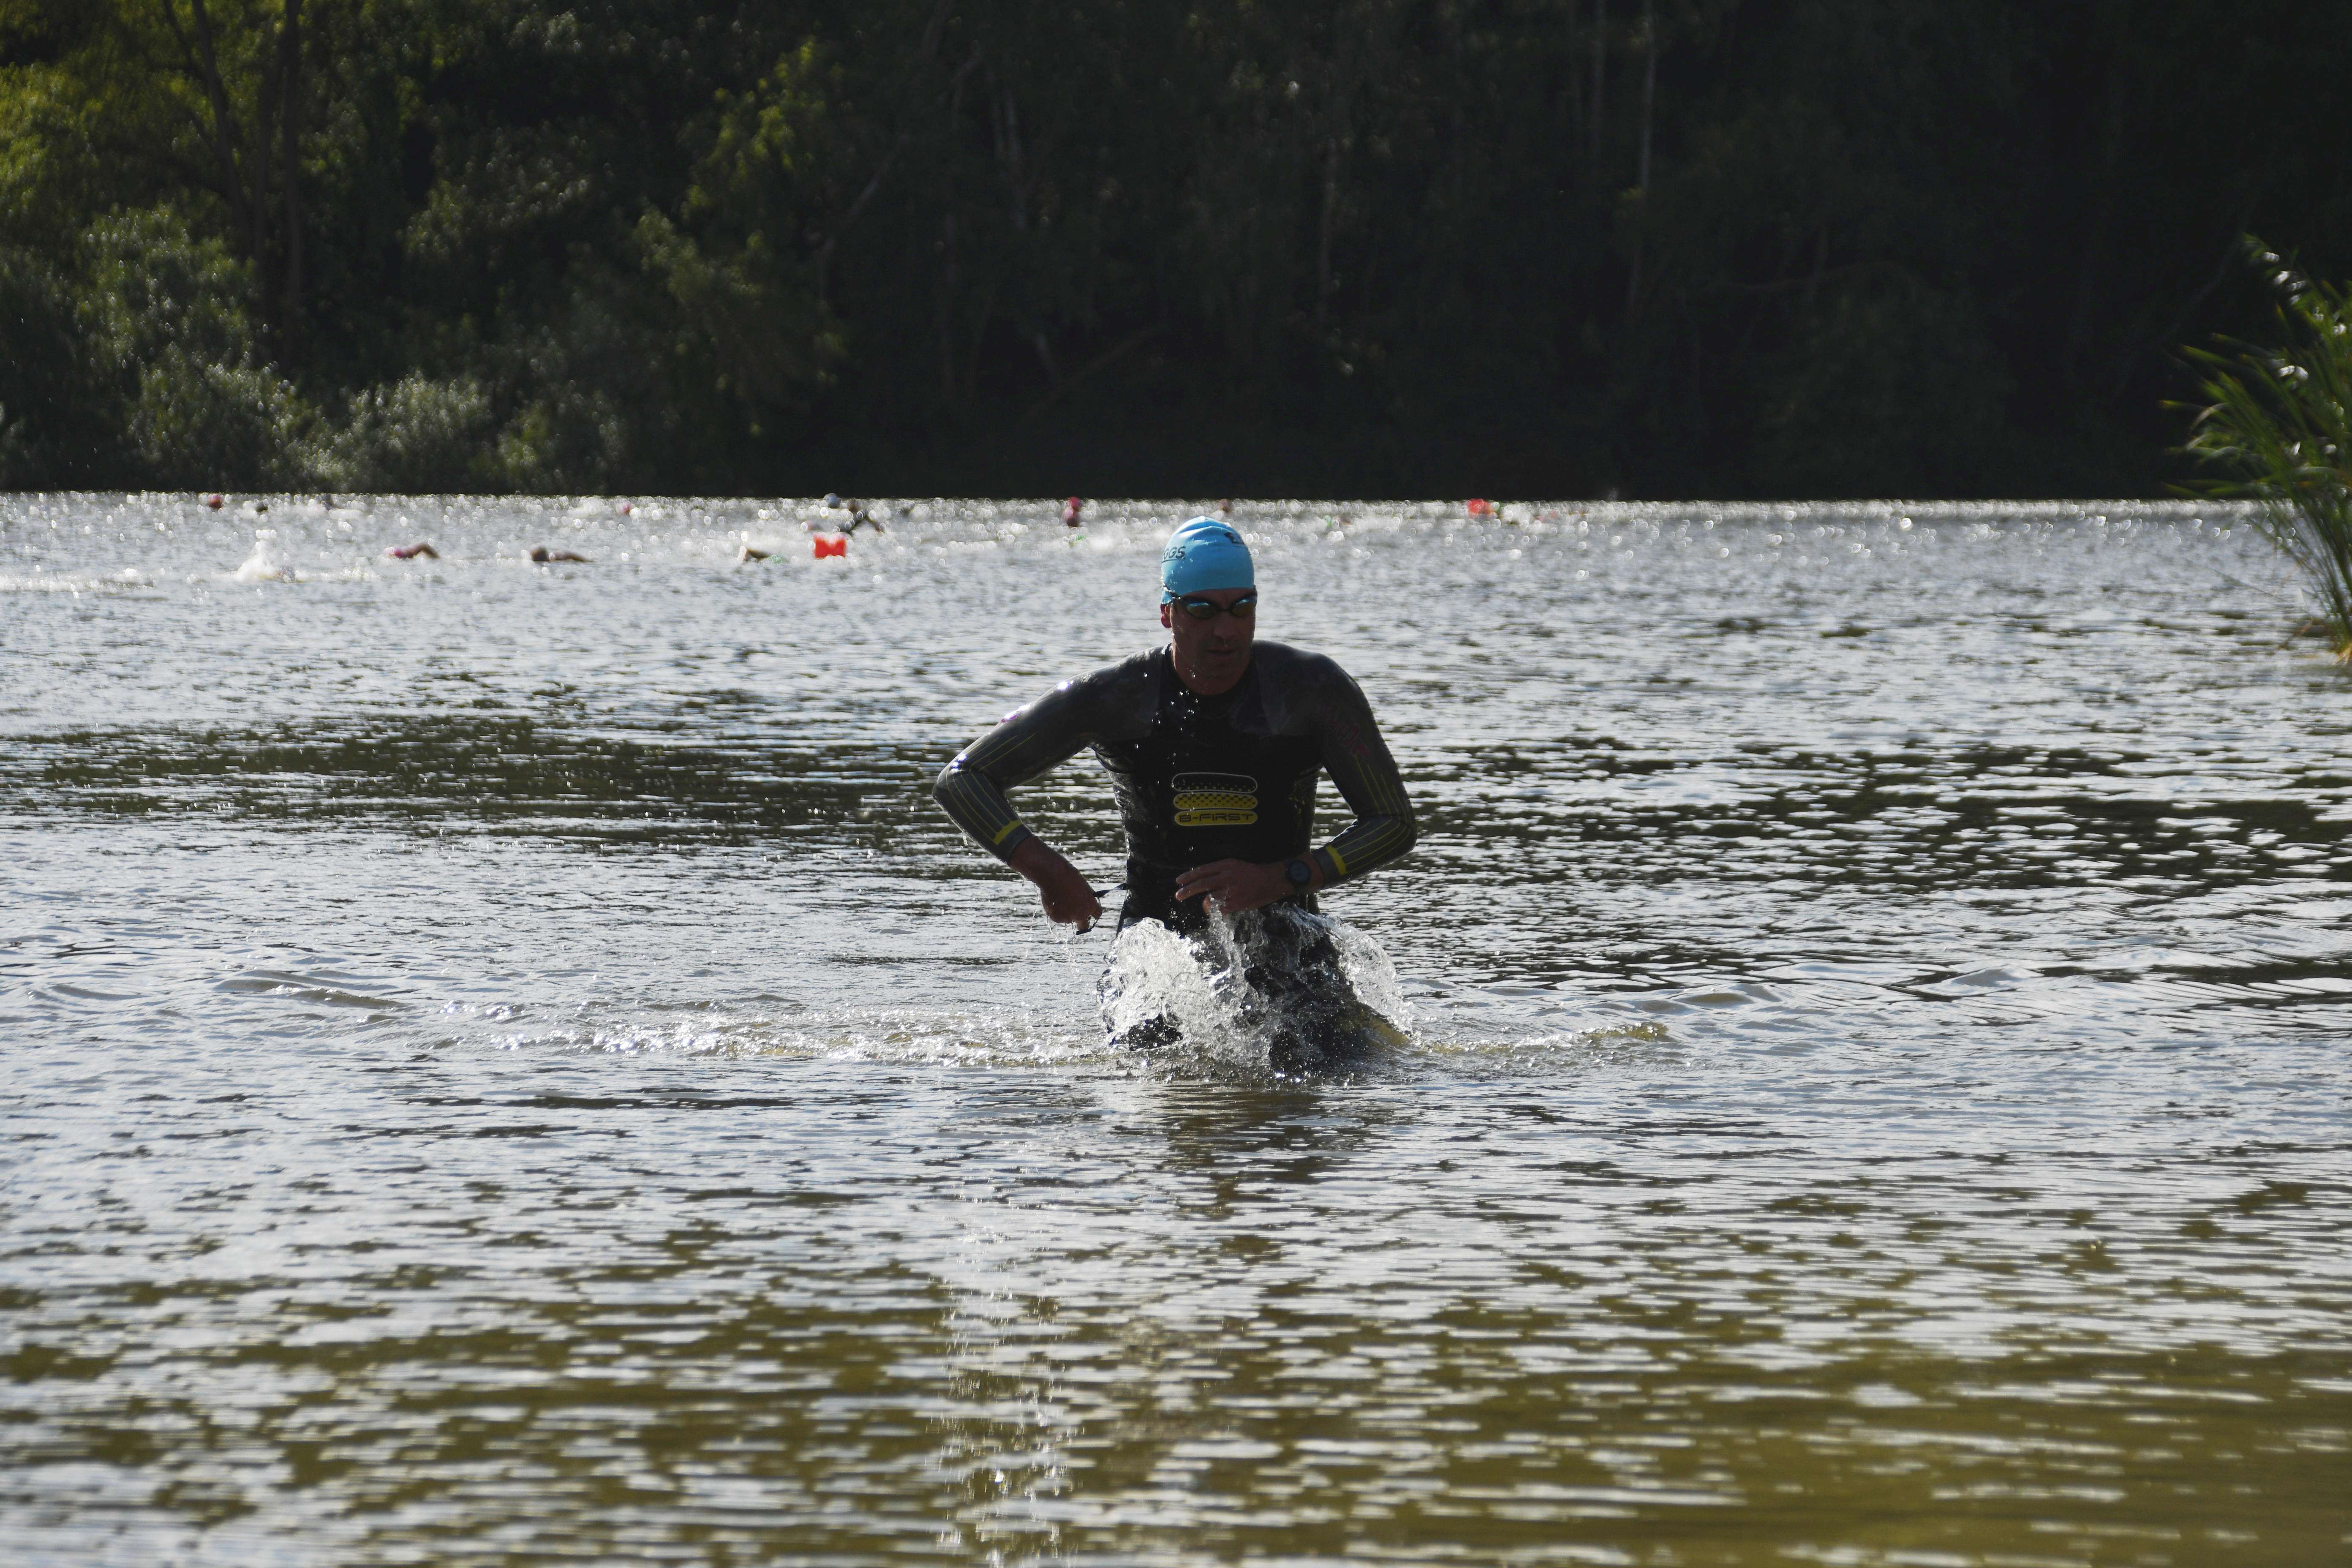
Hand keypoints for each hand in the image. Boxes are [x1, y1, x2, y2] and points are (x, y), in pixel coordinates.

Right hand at [1009, 839, 1104, 929]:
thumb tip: (1084, 905)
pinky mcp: (1056, 918)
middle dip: (1081, 922)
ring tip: (1060, 899)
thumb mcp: (1083, 887)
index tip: (1089, 911)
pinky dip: (1056, 912)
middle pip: (1084, 926)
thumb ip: (1085, 899)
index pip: (1097, 914)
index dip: (1093, 912)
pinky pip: (1058, 918)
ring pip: (1069, 920)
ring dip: (1066, 914)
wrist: (1053, 874)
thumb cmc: (1069, 877)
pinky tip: (1054, 901)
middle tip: (1076, 916)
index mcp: (1091, 906)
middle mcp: (1081, 915)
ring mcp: (1068, 917)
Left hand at [1174, 858, 1297, 915]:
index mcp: (1226, 865)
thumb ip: (1219, 871)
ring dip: (1205, 904)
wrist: (1271, 881)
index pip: (1202, 871)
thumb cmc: (1252, 872)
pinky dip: (1217, 910)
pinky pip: (1219, 909)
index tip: (1178, 881)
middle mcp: (1227, 877)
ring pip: (1209, 899)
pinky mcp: (1236, 903)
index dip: (1188, 876)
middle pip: (1201, 884)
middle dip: (1187, 891)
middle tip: (1178, 896)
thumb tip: (1201, 878)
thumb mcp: (1234, 865)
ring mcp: (1231, 891)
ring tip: (1205, 906)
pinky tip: (1219, 909)